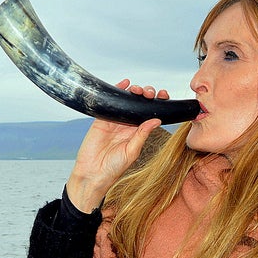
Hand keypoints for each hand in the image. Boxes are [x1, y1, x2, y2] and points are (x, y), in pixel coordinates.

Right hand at [66, 79, 167, 212]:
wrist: (93, 173)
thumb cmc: (113, 168)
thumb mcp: (132, 151)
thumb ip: (142, 134)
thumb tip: (156, 120)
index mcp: (137, 133)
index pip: (149, 114)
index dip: (157, 104)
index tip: (164, 96)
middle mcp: (126, 125)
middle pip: (139, 105)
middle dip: (147, 95)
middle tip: (150, 94)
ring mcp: (114, 121)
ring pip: (126, 101)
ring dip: (134, 92)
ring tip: (139, 90)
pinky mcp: (101, 119)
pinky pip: (110, 103)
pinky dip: (117, 91)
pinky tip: (125, 84)